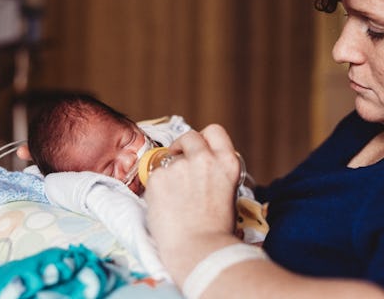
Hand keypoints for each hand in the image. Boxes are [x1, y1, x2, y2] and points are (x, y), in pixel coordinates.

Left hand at [144, 124, 241, 282]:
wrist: (199, 251)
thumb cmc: (216, 232)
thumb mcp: (229, 194)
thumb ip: (217, 175)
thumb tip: (204, 171)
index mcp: (227, 163)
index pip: (214, 131)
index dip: (204, 138)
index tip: (197, 149)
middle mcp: (205, 159)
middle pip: (190, 136)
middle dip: (182, 147)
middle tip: (178, 165)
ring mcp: (180, 166)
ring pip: (168, 159)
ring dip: (169, 172)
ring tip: (173, 199)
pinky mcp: (158, 177)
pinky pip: (154, 176)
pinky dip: (156, 188)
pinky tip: (164, 206)